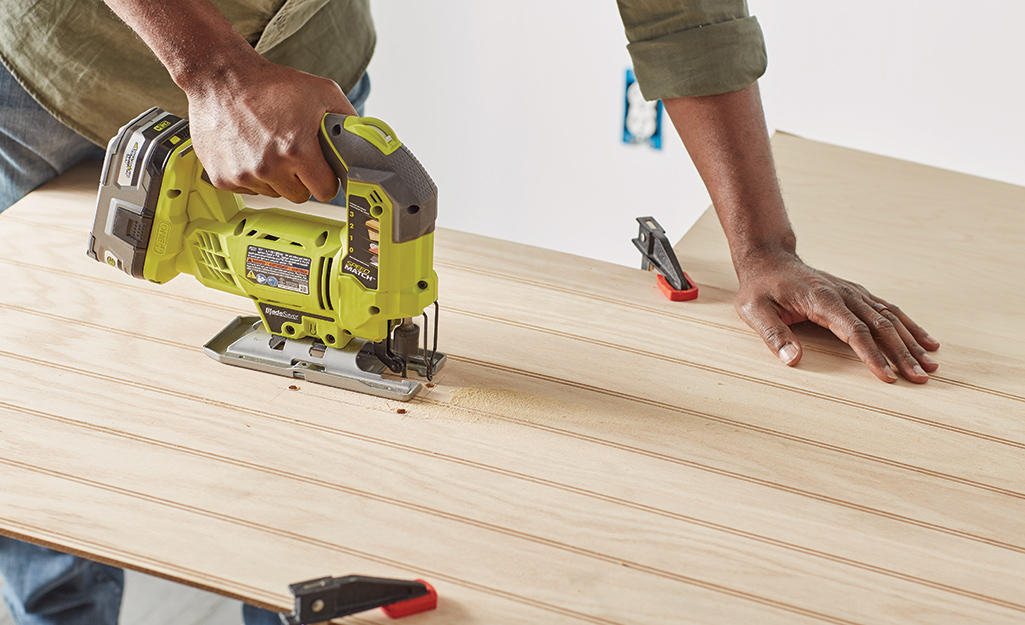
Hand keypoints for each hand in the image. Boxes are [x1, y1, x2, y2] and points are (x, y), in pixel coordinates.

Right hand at [100, 0, 355, 202]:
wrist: (221, 79)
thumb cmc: (270, 85)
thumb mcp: (322, 93)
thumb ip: (347, 121)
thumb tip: (364, 142)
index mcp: (297, 149)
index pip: (325, 191)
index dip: (325, 178)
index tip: (321, 170)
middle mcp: (269, 166)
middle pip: (300, 195)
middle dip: (301, 178)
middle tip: (293, 153)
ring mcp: (244, 174)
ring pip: (274, 193)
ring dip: (275, 177)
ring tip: (269, 147)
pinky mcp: (223, 178)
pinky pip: (248, 190)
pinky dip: (251, 176)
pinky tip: (249, 151)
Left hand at [734, 248, 939, 382]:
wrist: (769, 260)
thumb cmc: (759, 289)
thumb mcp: (754, 311)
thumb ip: (774, 335)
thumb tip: (793, 359)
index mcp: (822, 299)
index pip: (854, 330)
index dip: (872, 354)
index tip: (888, 376)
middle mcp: (845, 293)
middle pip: (880, 326)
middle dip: (902, 354)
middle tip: (920, 378)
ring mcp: (854, 292)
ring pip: (890, 318)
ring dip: (912, 342)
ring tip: (931, 365)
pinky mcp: (857, 294)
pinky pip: (889, 310)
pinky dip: (910, 326)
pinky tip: (927, 341)